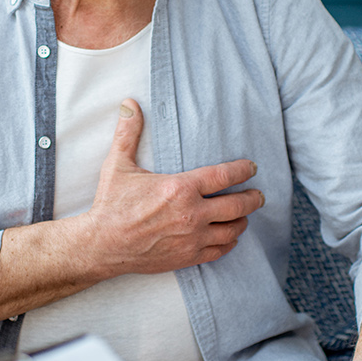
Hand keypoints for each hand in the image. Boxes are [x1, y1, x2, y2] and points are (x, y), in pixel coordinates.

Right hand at [85, 100, 263, 275]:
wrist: (102, 245)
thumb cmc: (111, 204)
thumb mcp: (118, 165)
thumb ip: (128, 133)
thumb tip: (130, 103)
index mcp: (180, 188)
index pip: (224, 176)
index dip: (243, 170)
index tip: (251, 167)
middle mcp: (192, 214)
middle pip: (238, 205)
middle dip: (253, 198)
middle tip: (259, 195)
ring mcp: (192, 238)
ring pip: (233, 230)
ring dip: (242, 221)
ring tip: (244, 215)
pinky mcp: (188, 257)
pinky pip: (220, 250)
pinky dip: (229, 242)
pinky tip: (230, 237)